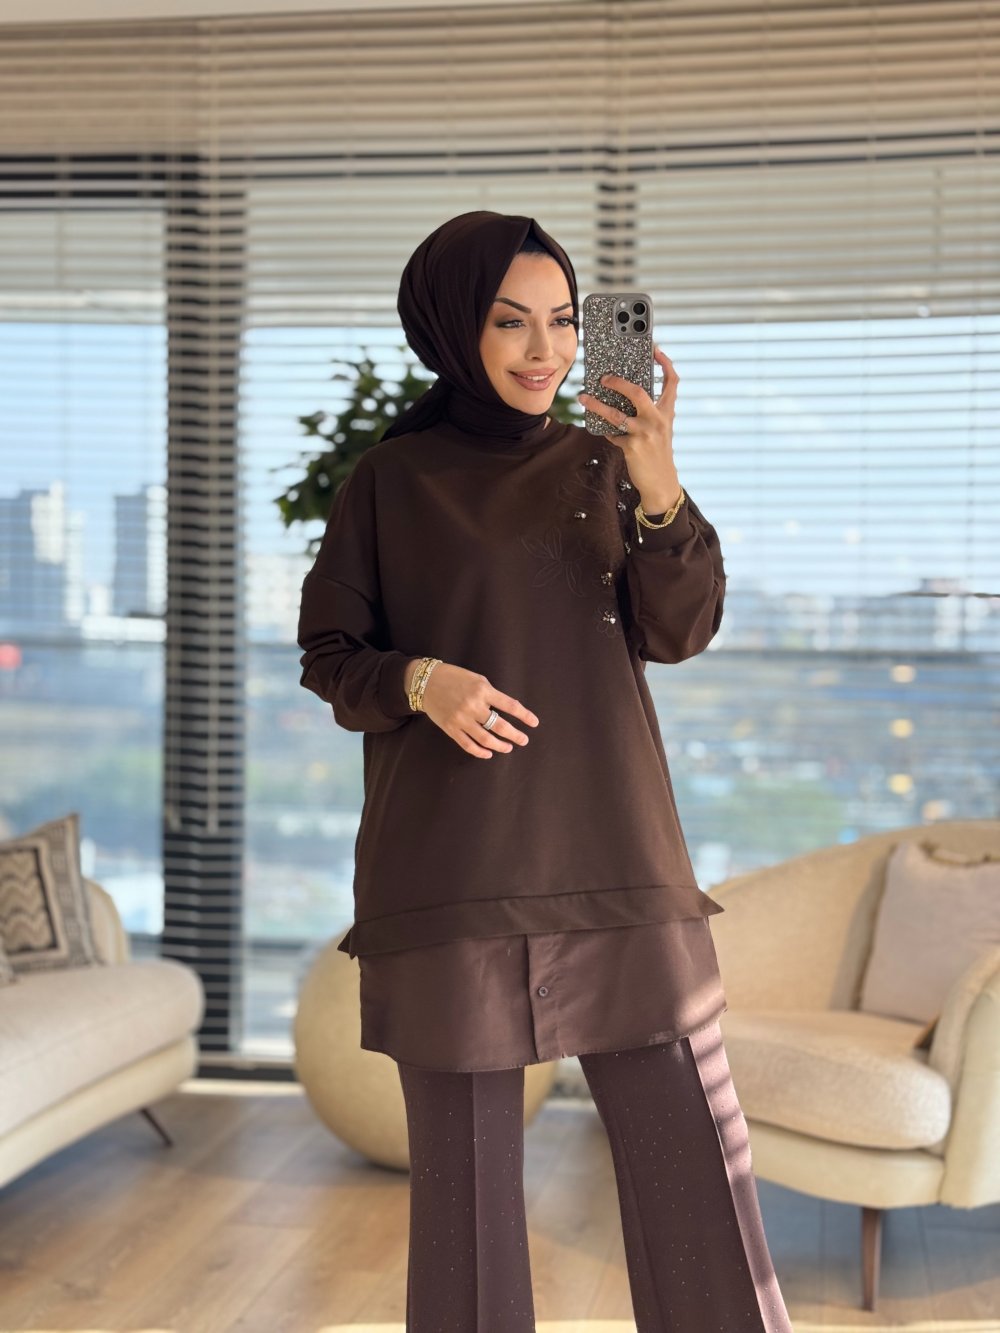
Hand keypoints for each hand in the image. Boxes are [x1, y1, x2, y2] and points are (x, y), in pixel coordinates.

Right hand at [407, 659, 539, 758]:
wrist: (426, 682)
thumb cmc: (455, 678)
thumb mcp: (477, 679)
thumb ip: (491, 694)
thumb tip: (507, 710)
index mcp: (483, 690)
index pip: (510, 705)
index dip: (524, 716)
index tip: (534, 723)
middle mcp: (473, 706)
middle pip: (500, 726)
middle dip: (515, 735)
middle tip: (524, 740)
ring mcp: (461, 719)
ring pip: (486, 739)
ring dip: (500, 746)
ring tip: (509, 747)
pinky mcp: (451, 728)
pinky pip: (468, 745)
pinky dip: (480, 752)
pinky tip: (489, 753)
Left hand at [577, 345, 682, 513]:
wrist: (661, 482)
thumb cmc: (657, 452)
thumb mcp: (660, 429)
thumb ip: (648, 412)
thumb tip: (622, 395)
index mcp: (667, 412)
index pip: (672, 382)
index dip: (665, 363)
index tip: (655, 349)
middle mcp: (658, 419)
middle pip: (637, 392)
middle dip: (617, 382)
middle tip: (603, 378)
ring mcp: (645, 433)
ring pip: (615, 414)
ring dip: (596, 405)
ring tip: (583, 397)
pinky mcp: (632, 447)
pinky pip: (612, 434)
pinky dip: (606, 431)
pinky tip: (602, 429)